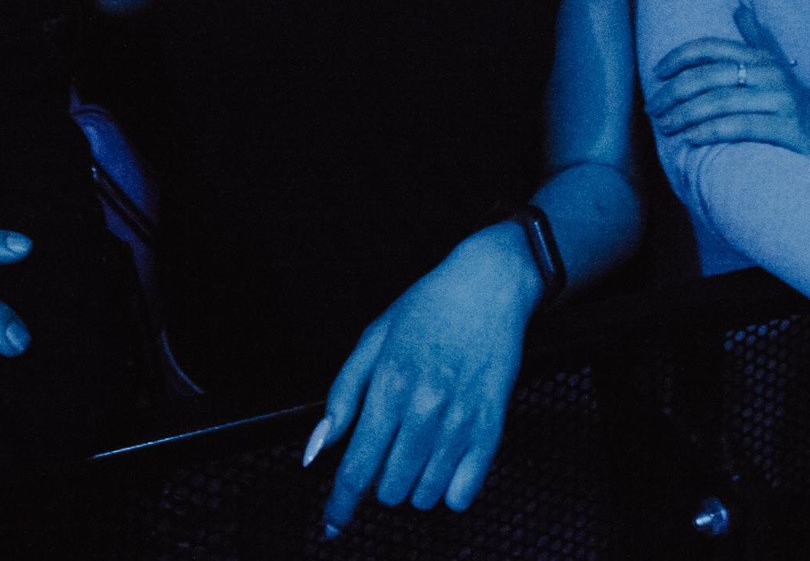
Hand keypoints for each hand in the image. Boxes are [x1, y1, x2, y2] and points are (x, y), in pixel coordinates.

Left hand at [304, 226, 539, 526]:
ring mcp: (461, 422)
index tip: (333, 522)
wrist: (488, 287)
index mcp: (389, 386)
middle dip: (378, 481)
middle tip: (387, 451)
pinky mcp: (492, 427)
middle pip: (389, 488)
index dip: (340, 504)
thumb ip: (342, 396)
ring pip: (425, 495)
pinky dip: (448, 491)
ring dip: (412, 486)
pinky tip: (443, 464)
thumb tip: (317, 448)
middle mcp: (425, 410)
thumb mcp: (372, 340)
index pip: (357, 468)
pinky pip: (464, 492)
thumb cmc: (427, 309)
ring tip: (415, 453)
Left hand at [645, 4, 809, 167]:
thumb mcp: (779, 73)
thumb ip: (758, 41)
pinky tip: (691, 139)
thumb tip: (740, 8)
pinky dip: (711, 131)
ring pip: (720, 100)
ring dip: (685, 114)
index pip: (713, 47)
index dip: (680, 56)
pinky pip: (740, 126)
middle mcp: (773, 74)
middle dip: (674, 91)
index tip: (657, 72)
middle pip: (710, 75)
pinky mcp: (788, 129)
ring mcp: (781, 101)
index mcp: (764, 60)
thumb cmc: (800, 112)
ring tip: (666, 126)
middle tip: (653, 108)